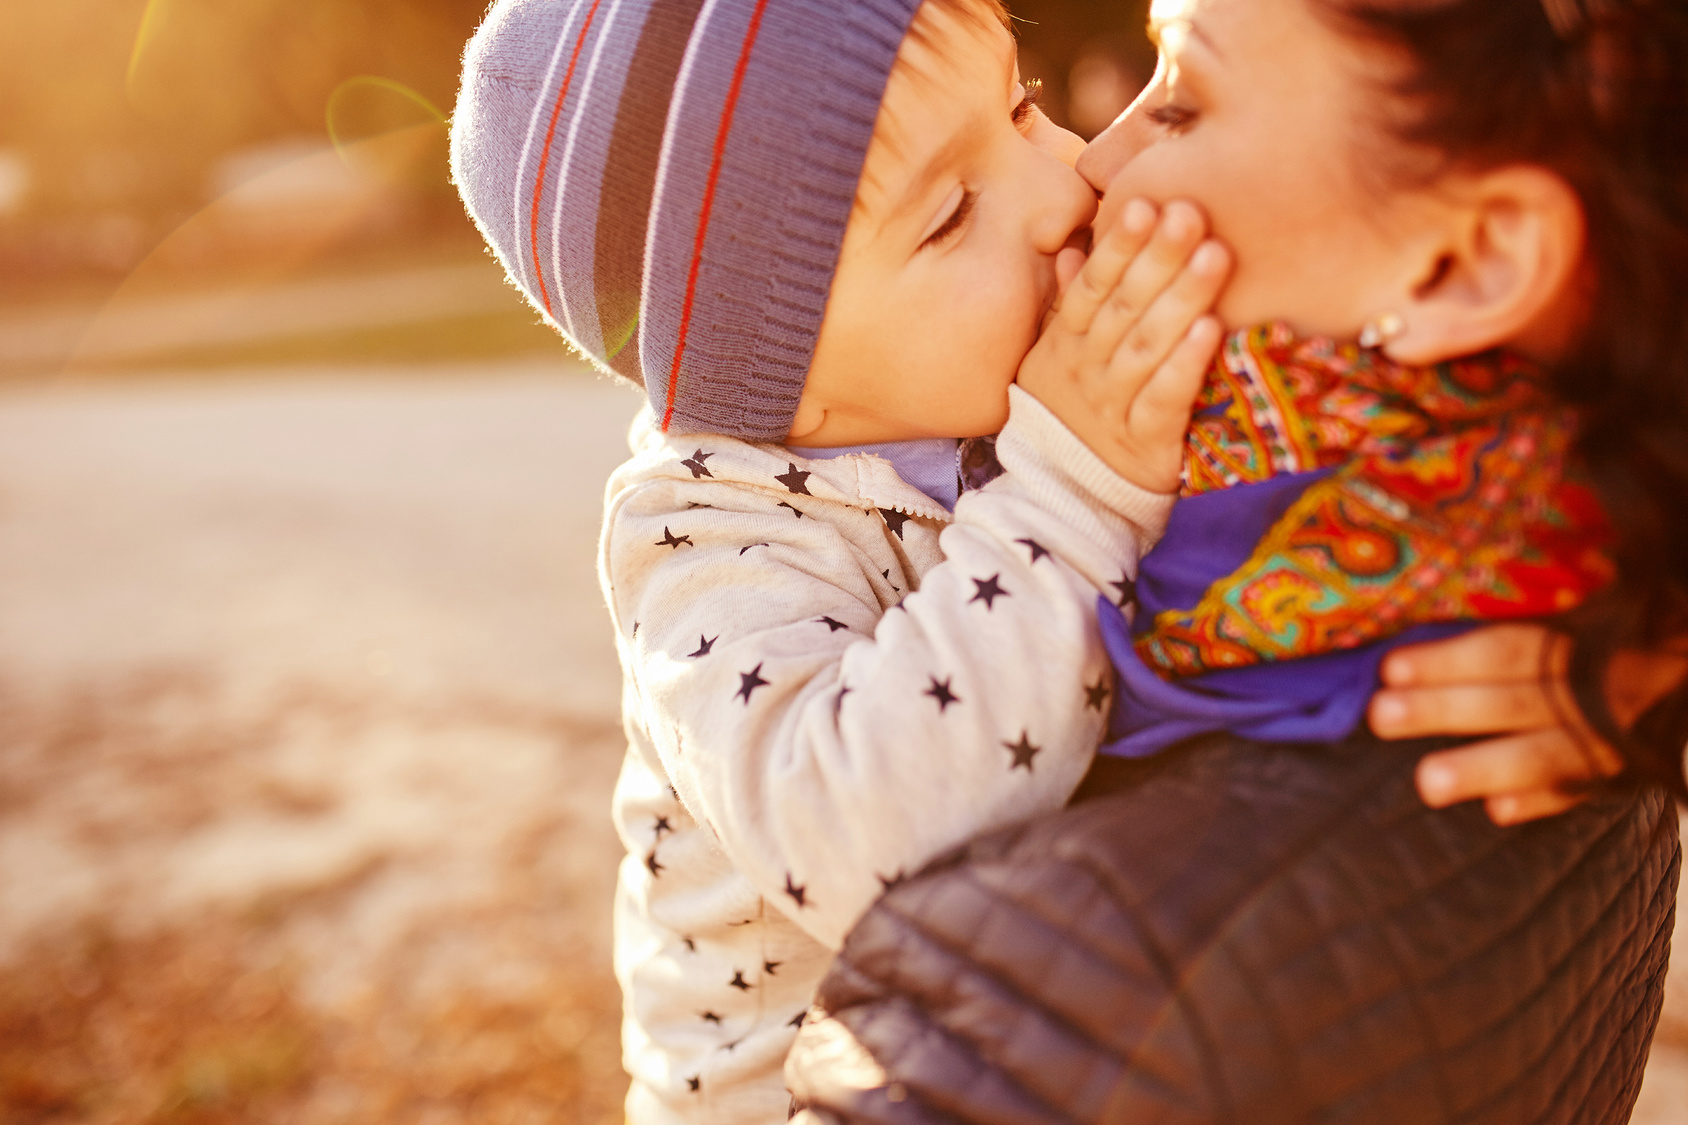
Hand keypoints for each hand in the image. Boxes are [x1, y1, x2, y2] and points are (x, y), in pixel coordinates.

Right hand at [1017, 198, 1230, 491]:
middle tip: (1190, 212)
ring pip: (1145, 348)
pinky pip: (1163, 401)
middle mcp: (1086, 371)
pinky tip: (1211, 331)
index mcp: (1066, 344)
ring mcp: (1112, 407)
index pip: (1093, 287)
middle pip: (1123, 308)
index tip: (1144, 204)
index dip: (1118, 247)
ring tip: (1214, 256)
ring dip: (1180, 300)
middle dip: (1158, 258)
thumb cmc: (1075, 414)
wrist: (1067, 497)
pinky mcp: (1145, 444)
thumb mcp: (1057, 359)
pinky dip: (1184, 366)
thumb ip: (1070, 305)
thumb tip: (1073, 251)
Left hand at [1367, 624, 1687, 824]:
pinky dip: (1542, 801)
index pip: (1508, 649)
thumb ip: (1508, 632)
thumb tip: (1409, 641)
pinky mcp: (1627, 775)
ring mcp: (1616, 737)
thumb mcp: (1574, 618)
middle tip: (1381, 716)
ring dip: (1485, 767)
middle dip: (1446, 708)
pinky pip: (1583, 793)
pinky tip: (1498, 811)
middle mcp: (1599, 688)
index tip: (1390, 668)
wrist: (1681, 672)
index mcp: (1582, 639)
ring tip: (1428, 782)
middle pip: (1515, 700)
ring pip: (1547, 755)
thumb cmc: (1605, 642)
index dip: (1450, 659)